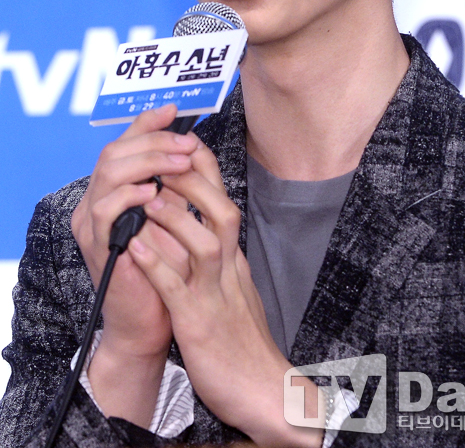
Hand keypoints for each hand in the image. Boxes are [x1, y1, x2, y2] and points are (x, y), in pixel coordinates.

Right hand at [71, 104, 198, 424]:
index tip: (176, 111)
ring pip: (108, 171)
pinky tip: (153, 191)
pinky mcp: (97, 245)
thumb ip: (178, 182)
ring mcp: (93, 222)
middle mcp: (98, 200)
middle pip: (115, 149)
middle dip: (155, 141)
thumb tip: (196, 144)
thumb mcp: (175, 215)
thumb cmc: (165, 268)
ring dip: (147, 160)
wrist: (150, 320)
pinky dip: (128, 194)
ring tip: (178, 161)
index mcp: (116, 190)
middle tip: (186, 143)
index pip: (125, 142)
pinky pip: (104, 209)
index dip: (148, 123)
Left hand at [128, 140, 322, 446]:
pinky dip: (158, 267)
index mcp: (235, 256)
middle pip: (222, 211)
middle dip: (192, 181)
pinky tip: (136, 250)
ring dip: (177, 218)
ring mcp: (217, 294)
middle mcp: (231, 267)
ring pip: (205, 244)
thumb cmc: (243, 336)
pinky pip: (178, 290)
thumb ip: (222, 252)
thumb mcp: (236, 284)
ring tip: (148, 197)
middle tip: (162, 159)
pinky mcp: (200, 323)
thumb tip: (207, 222)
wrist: (265, 388)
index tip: (181, 141)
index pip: (224, 200)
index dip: (203, 168)